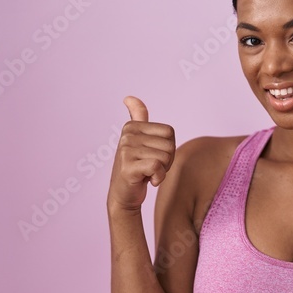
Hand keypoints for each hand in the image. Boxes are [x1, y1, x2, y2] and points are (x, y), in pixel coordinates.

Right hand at [107, 96, 175, 213]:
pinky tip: (148, 181)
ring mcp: (126, 150)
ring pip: (165, 157)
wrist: (123, 195)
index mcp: (132, 126)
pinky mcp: (128, 166)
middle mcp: (127, 135)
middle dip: (166, 161)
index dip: (168, 148)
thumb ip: (138, 117)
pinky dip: (158, 178)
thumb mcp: (138, 140)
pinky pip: (157, 167)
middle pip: (170, 145)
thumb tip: (129, 97)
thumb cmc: (136, 167)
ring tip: (146, 173)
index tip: (152, 156)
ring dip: (162, 171)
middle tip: (150, 167)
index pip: (169, 132)